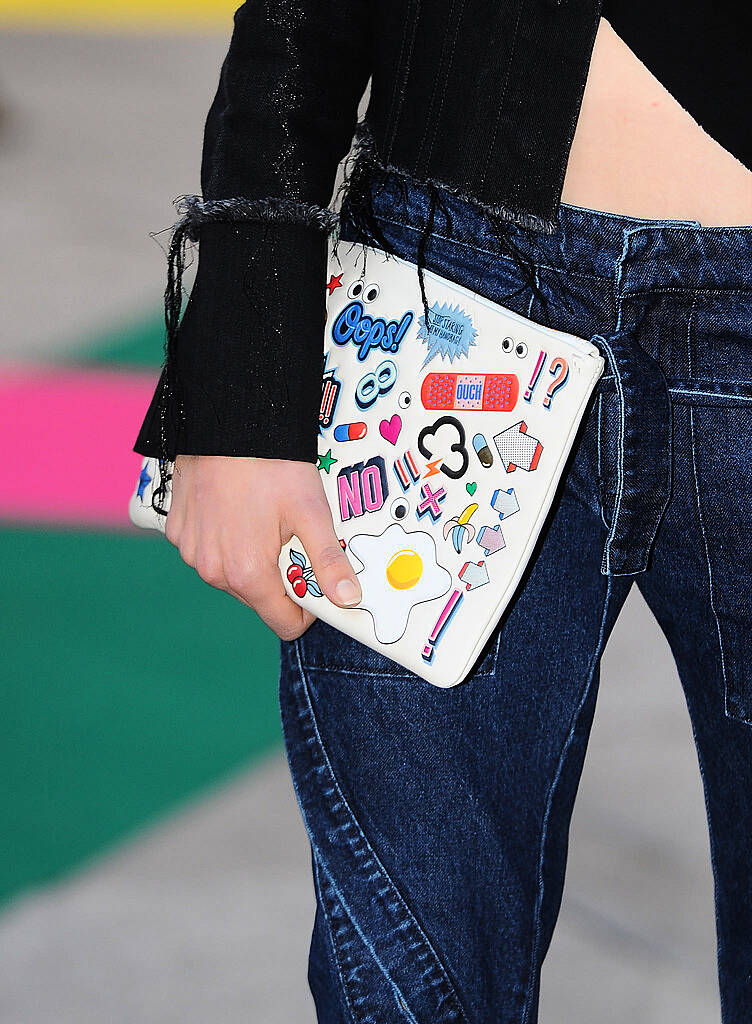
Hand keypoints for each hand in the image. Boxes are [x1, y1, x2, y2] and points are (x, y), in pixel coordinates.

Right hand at [164, 454, 360, 640]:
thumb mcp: (311, 512)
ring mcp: (191, 552)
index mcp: (246, 574)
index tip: (317, 577)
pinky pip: (209, 551)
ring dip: (251, 557)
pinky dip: (225, 539)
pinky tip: (237, 508)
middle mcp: (212, 571)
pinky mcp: (177, 532)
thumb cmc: (270, 464)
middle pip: (258, 598)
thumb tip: (348, 599)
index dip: (307, 606)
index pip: (283, 622)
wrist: (225, 420)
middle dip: (279, 576)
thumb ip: (329, 561)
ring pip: (233, 575)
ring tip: (262, 516)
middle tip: (290, 534)